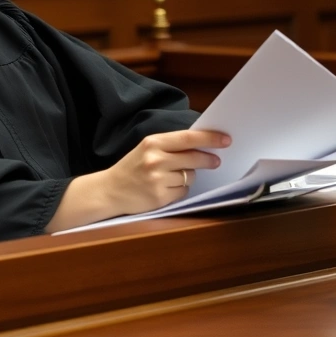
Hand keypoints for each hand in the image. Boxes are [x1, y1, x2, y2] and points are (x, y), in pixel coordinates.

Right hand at [102, 130, 229, 214]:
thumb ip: (171, 146)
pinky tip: (165, 188)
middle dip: (208, 160)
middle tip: (216, 161)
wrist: (109, 190)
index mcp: (153, 143)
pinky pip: (183, 192)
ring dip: (187, 177)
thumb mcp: (147, 149)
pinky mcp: (159, 198)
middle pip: (194, 158)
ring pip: (190, 177)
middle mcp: (155, 160)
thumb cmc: (132, 167)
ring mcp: (157, 180)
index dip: (210, 138)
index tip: (226, 140)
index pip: (188, 138)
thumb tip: (202, 145)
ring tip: (170, 177)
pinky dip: (179, 191)